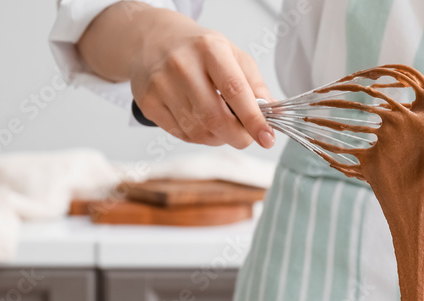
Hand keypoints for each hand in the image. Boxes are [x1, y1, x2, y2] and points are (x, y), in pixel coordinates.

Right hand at [78, 2, 274, 148]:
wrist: (154, 40)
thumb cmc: (198, 50)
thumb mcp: (233, 56)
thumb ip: (255, 85)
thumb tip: (274, 113)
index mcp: (209, 49)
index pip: (235, 90)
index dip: (253, 119)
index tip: (267, 138)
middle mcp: (181, 65)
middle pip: (215, 118)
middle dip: (238, 136)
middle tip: (247, 137)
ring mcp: (161, 85)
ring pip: (200, 131)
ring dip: (219, 137)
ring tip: (223, 124)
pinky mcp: (149, 103)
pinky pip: (183, 135)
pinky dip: (200, 136)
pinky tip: (202, 122)